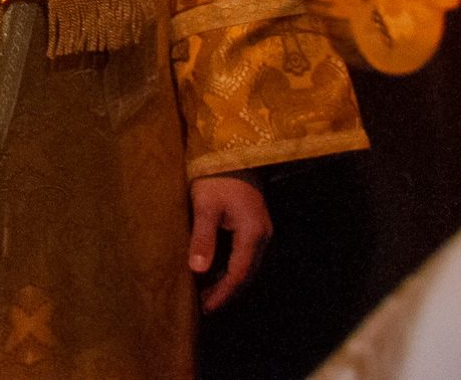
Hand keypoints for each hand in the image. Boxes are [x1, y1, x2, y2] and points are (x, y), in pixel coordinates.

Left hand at [188, 173, 270, 311]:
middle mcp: (262, 235)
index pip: (238, 274)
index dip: (221, 293)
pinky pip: (243, 254)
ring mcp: (260, 230)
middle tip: (202, 306)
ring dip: (227, 280)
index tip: (205, 308)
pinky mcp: (253, 224)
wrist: (233, 151)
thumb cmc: (217, 176)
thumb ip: (202, 238)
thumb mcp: (205, 205)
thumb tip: (197, 270)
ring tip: (204, 293)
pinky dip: (228, 266)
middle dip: (225, 291)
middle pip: (245, 273)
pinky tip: (212, 270)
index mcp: (253, 233)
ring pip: (245, 265)